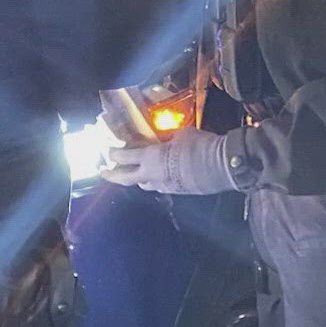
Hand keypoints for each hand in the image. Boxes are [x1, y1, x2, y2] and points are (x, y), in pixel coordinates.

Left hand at [100, 127, 235, 195]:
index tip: (108, 151)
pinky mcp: (176, 192)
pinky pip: (160, 187)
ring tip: (134, 172)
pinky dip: (155, 181)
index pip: (124, 157)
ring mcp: (164, 186)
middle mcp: (152, 175)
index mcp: (150, 158)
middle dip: (112, 175)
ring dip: (136, 178)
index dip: (113, 154)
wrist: (221, 166)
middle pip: (125, 178)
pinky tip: (158, 175)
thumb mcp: (180, 135)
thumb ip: (166, 139)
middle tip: (104, 172)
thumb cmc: (200, 146)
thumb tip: (163, 139)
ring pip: (143, 184)